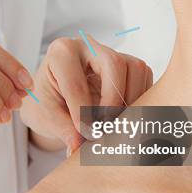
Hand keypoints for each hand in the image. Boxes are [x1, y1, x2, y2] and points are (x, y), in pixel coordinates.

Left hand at [20, 34, 152, 155]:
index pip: (76, 82)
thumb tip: (79, 146)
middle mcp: (88, 46)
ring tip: (115, 125)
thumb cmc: (48, 100)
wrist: (55, 96)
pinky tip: (125, 117)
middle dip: (113, 101)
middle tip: (105, 127)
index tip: (86, 134)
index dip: (82, 112)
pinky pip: (145, 78)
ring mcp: (111, 52)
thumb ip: (63, 129)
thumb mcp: (46, 115)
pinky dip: (140, 100)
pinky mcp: (128, 64)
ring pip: (135, 68)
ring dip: (130, 102)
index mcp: (61, 52)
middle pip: (114, 64)